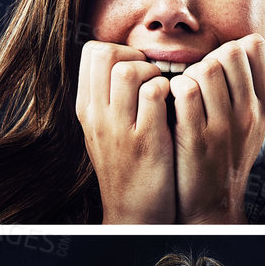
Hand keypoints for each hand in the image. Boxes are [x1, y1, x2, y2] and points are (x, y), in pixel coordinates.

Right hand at [76, 41, 176, 223]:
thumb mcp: (107, 132)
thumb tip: (128, 64)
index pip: (92, 53)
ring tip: (166, 91)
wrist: (134, 214)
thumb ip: (112, 99)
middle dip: (135, 54)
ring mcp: (120, 128)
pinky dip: (170, 90)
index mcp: (87, 109)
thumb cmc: (130, 170)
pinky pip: (154, 95)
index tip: (140, 67)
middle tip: (155, 76)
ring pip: (128, 70)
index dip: (121, 50)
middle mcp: (98, 115)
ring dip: (154, 72)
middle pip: (104, 53)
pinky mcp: (146, 142)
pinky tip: (177, 105)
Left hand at [172, 34, 264, 223]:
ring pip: (206, 67)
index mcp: (262, 105)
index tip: (216, 63)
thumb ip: (250, 85)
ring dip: (186, 72)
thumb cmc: (225, 156)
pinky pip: (184, 89)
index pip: (253, 49)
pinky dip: (171, 88)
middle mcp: (248, 113)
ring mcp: (224, 125)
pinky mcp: (197, 136)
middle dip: (206, 56)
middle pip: (229, 52)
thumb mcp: (250, 123)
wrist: (212, 202)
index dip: (229, 46)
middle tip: (194, 77)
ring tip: (182, 91)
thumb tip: (249, 42)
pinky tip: (168, 102)